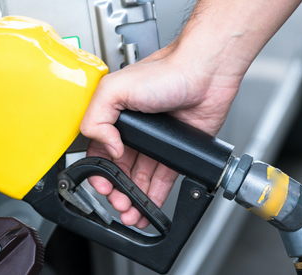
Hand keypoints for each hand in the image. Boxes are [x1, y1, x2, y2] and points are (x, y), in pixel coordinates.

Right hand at [80, 42, 241, 228]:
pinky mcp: (177, 149)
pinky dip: (155, 195)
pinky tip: (149, 206)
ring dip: (133, 198)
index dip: (98, 172)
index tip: (102, 184)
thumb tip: (106, 149)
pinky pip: (163, 178)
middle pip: (118, 170)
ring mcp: (155, 141)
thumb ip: (95, 119)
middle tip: (119, 203)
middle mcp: (133, 130)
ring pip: (139, 178)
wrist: (205, 72)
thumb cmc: (165, 71)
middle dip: (115, 191)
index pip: (98, 152)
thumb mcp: (113, 89)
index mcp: (113, 116)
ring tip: (132, 213)